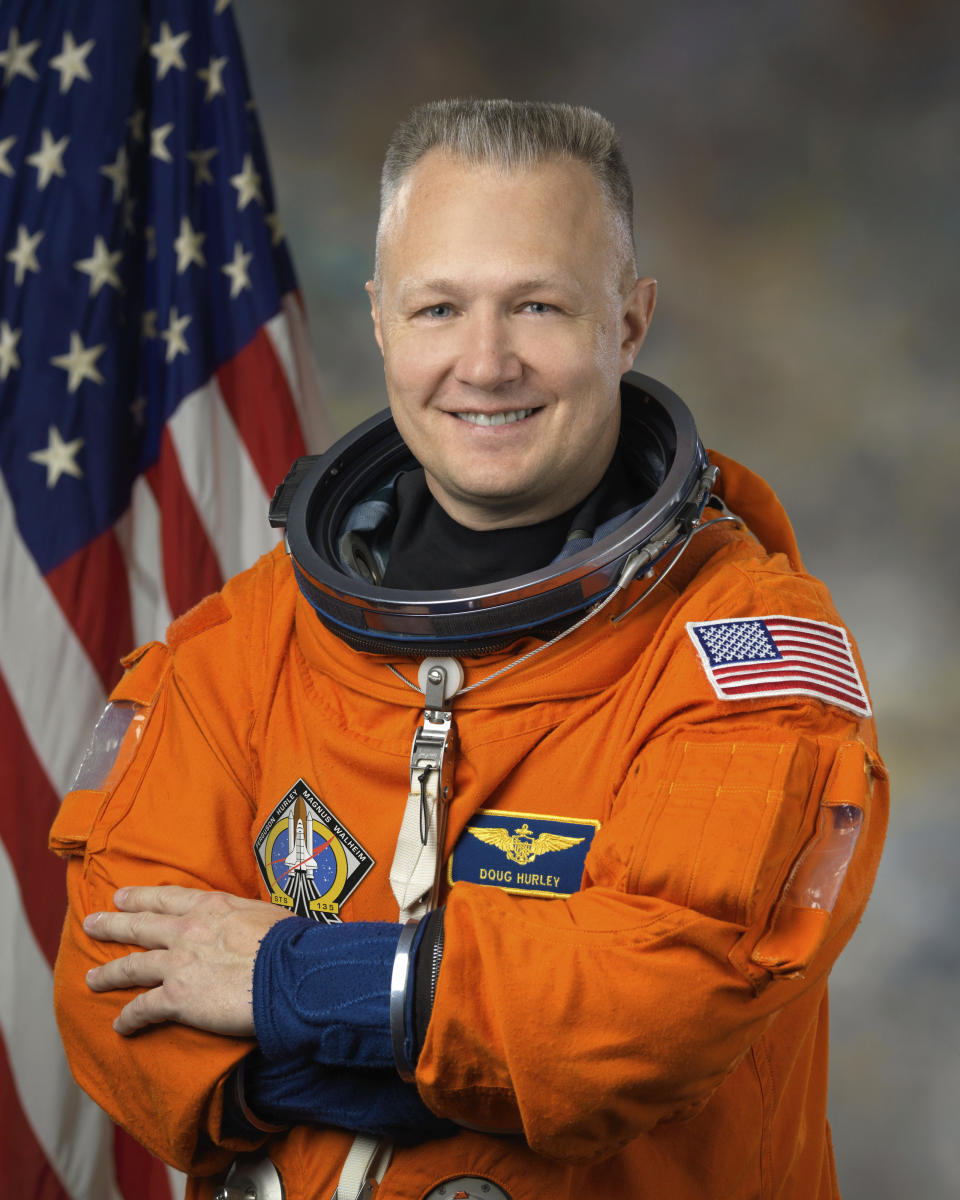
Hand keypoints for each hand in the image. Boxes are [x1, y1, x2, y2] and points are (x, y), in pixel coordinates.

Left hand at [84, 885, 291, 1036]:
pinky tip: (120, 1025)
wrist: (291, 973)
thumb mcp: (263, 913)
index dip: (140, 897)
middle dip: (112, 924)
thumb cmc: (289, 943)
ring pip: (132, 966)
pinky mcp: (177, 998)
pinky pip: (143, 1008)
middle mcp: (187, 931)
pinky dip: (129, 1017)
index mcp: (210, 906)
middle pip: (139, 925)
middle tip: (92, 923)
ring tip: (91, 978)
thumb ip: (243, 915)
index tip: (122, 897)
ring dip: (107, 973)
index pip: (166, 898)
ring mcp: (179, 964)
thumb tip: (247, 923)